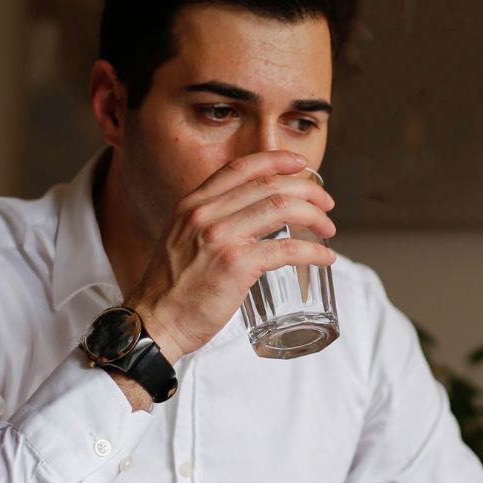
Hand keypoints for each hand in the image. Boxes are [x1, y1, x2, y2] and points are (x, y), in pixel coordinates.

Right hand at [126, 151, 335, 362]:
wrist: (154, 321)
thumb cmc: (170, 288)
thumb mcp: (181, 238)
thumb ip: (209, 223)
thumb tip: (245, 217)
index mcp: (193, 203)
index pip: (241, 167)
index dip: (276, 160)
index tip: (300, 164)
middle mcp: (206, 214)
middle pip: (269, 185)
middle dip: (307, 191)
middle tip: (326, 204)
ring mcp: (221, 238)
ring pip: (282, 209)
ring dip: (314, 217)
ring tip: (328, 228)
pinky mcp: (236, 265)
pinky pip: (287, 250)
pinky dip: (313, 251)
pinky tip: (324, 256)